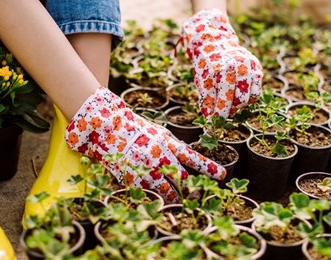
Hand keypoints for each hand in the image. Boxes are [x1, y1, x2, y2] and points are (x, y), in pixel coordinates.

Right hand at [65, 87, 225, 201]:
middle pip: (183, 180)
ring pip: (167, 191)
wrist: (108, 129)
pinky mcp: (133, 179)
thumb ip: (172, 144)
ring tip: (180, 202)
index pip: (194, 159)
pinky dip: (155, 199)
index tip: (222, 175)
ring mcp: (146, 170)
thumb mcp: (158, 132)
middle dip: (193, 190)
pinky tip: (158, 202)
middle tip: (197, 195)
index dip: (210, 168)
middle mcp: (160, 158)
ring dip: (176, 198)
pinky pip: (149, 194)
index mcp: (168, 144)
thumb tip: (186, 157)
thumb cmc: (135, 128)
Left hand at [181, 9, 262, 117]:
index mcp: (222, 69)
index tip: (215, 124)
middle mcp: (239, 66)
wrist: (216, 42)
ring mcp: (250, 66)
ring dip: (239, 105)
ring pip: (250, 97)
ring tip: (229, 102)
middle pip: (239, 100)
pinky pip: (256, 91)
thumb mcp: (201, 80)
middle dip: (230, 110)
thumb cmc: (206, 64)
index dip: (220, 114)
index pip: (225, 98)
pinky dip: (248, 97)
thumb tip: (210, 119)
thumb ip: (207, 98)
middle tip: (221, 111)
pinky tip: (237, 95)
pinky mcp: (257, 67)